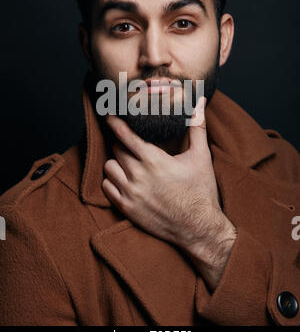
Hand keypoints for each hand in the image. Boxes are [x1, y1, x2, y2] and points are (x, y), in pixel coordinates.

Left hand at [102, 96, 236, 288]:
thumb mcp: (201, 157)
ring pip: (109, 167)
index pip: (125, 136)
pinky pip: (107, 188)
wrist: (199, 228)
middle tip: (131, 143)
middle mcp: (138, 176)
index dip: (115, 123)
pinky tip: (124, 179)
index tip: (109, 115)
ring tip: (128, 162)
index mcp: (154, 161)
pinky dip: (112, 181)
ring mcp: (130, 194)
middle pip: (117, 149)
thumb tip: (201, 102)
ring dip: (116, 162)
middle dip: (123, 143)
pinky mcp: (127, 209)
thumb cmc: (201, 191)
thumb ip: (197, 127)